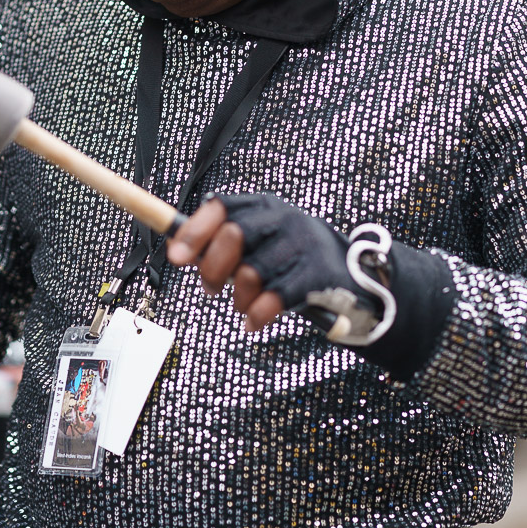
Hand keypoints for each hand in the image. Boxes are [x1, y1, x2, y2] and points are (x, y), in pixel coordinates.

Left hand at [167, 192, 365, 331]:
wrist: (350, 276)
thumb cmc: (291, 260)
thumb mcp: (258, 243)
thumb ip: (221, 245)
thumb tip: (178, 249)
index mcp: (263, 207)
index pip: (221, 207)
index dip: (194, 231)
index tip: (176, 258)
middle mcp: (283, 219)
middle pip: (233, 235)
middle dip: (213, 268)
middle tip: (210, 288)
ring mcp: (302, 244)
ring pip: (252, 271)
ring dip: (238, 297)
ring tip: (241, 305)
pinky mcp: (317, 274)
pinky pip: (276, 297)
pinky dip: (257, 314)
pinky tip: (253, 321)